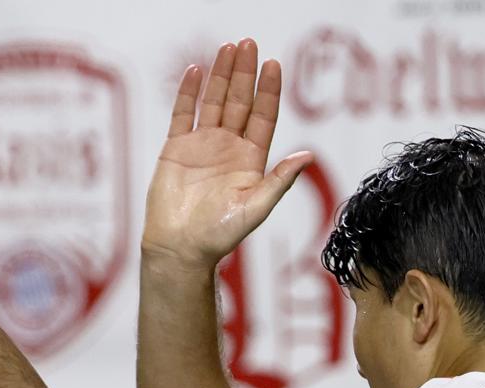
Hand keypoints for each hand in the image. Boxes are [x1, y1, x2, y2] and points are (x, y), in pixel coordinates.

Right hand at [141, 39, 313, 269]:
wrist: (181, 247)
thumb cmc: (220, 235)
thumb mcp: (256, 208)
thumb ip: (279, 180)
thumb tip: (307, 156)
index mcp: (251, 159)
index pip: (263, 116)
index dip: (269, 91)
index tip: (273, 64)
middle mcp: (229, 147)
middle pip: (239, 101)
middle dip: (244, 73)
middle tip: (249, 43)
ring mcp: (202, 145)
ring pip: (213, 101)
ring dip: (220, 75)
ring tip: (227, 47)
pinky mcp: (176, 148)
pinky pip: (183, 114)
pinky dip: (188, 93)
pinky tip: (196, 70)